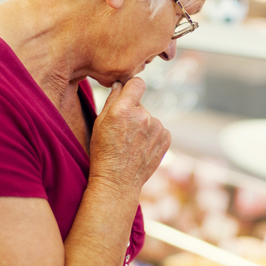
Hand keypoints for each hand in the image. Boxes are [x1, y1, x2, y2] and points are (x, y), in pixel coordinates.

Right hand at [89, 78, 170, 197]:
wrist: (118, 181)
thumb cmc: (104, 152)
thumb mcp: (100, 123)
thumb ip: (112, 100)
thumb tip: (120, 84)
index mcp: (123, 109)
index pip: (136, 83)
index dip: (132, 87)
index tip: (129, 93)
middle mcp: (142, 115)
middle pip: (140, 104)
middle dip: (133, 112)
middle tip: (123, 132)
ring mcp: (157, 127)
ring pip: (149, 118)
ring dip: (142, 126)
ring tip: (131, 144)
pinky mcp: (166, 138)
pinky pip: (159, 130)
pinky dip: (152, 136)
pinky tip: (141, 148)